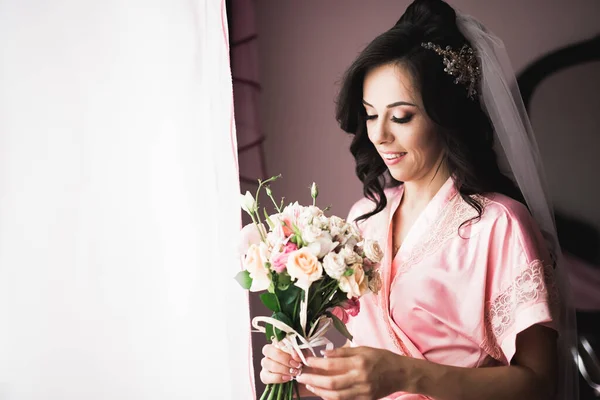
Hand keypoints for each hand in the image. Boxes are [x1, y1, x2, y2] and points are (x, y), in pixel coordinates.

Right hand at [259, 344, 302, 384]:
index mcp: (278, 343)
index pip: (275, 340)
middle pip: (267, 350)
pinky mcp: (265, 376)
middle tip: (296, 365)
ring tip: (294, 372)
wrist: (305, 377)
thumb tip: (295, 355)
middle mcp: (270, 352)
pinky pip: (265, 376)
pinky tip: (288, 378)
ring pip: (266, 362)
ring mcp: (266, 364)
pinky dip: (277, 378)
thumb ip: (301, 352)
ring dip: (282, 368)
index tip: (297, 356)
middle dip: (283, 358)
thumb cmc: (303, 363)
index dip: (285, 348)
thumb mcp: (305, 355)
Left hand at [296, 346, 410, 399]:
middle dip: (313, 380)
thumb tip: (324, 353)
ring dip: (319, 391)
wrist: (400, 373)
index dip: (317, 363)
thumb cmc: (381, 358)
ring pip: (336, 395)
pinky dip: (331, 397)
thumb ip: (343, 351)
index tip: (307, 360)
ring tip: (309, 385)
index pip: (333, 363)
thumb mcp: (363, 349)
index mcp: (359, 362)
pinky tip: (323, 393)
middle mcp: (360, 378)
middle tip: (301, 376)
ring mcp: (363, 391)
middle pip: (331, 382)